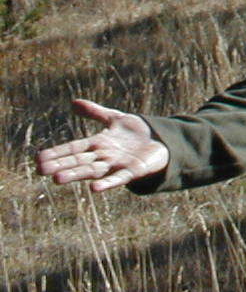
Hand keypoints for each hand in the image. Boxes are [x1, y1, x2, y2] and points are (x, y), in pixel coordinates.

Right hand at [35, 98, 168, 192]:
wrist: (161, 142)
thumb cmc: (134, 134)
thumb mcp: (115, 119)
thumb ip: (95, 113)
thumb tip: (73, 103)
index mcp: (98, 144)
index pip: (74, 147)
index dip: (58, 152)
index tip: (39, 158)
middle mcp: (104, 156)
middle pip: (79, 160)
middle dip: (61, 165)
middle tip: (41, 169)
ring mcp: (117, 165)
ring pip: (93, 170)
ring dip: (76, 175)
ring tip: (57, 179)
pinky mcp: (133, 171)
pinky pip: (118, 178)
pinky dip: (107, 183)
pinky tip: (94, 189)